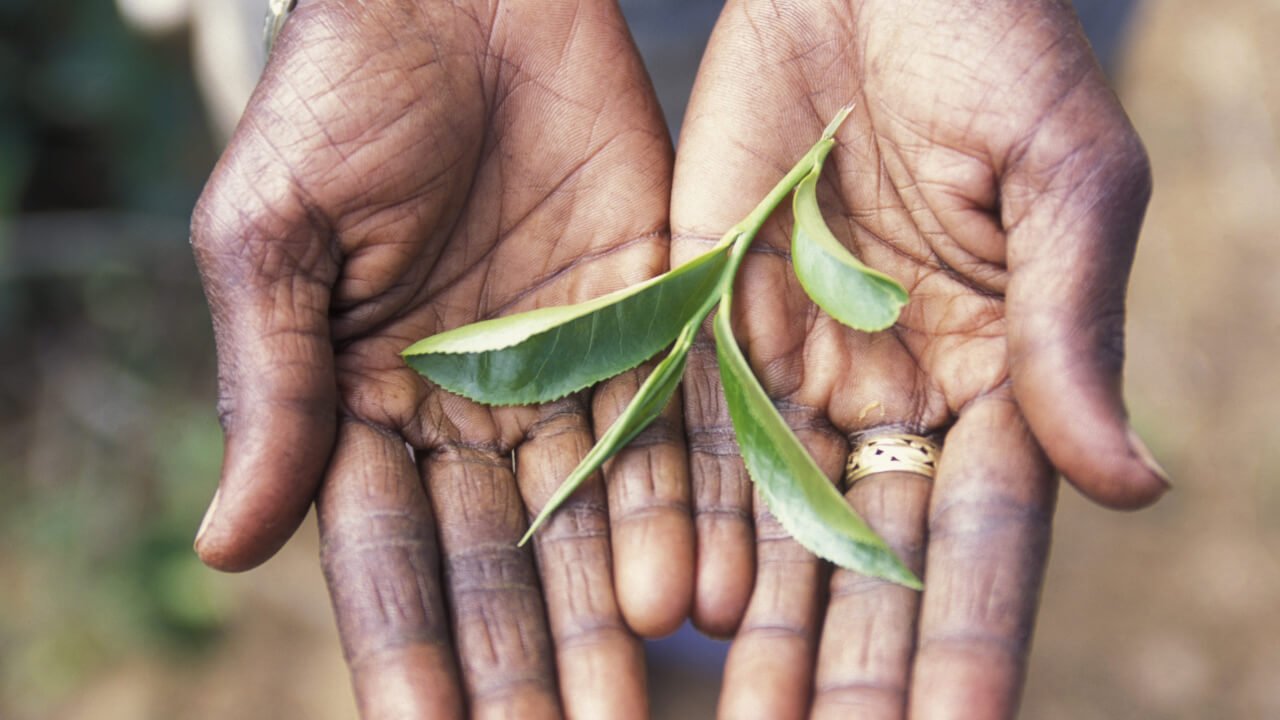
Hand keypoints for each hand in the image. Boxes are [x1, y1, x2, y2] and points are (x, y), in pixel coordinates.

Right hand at [190, 0, 689, 714]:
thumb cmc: (340, 96)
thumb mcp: (273, 241)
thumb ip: (269, 392)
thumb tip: (227, 548)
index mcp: (364, 399)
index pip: (385, 555)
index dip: (406, 651)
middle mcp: (471, 404)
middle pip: (499, 562)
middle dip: (523, 663)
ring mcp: (567, 366)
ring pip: (592, 516)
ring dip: (610, 614)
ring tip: (625, 706)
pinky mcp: (651, 313)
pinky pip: (670, 426)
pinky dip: (682, 509)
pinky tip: (696, 595)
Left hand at [670, 0, 1166, 715]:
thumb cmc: (991, 45)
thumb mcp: (1060, 180)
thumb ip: (1073, 332)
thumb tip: (1132, 491)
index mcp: (995, 374)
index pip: (982, 540)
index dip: (967, 644)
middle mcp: (889, 391)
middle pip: (866, 558)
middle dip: (844, 665)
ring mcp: (791, 361)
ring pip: (771, 520)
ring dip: (754, 623)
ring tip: (737, 719)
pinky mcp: (702, 313)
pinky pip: (689, 432)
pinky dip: (681, 517)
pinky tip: (670, 602)